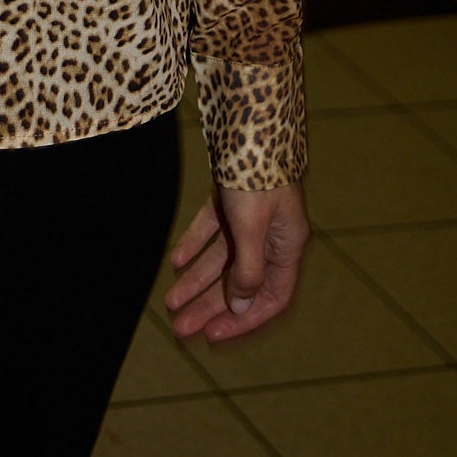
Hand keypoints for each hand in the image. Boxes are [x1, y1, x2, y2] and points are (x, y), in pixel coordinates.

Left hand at [164, 181, 308, 342]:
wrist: (250, 121)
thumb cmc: (257, 176)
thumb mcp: (253, 227)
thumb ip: (249, 268)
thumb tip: (241, 305)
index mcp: (287, 246)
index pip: (270, 297)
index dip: (242, 319)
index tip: (212, 335)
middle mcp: (272, 235)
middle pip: (240, 282)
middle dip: (210, 306)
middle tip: (181, 329)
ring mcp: (251, 217)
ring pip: (222, 259)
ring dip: (197, 281)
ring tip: (170, 303)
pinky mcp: (232, 198)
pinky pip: (212, 230)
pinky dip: (195, 244)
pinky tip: (174, 262)